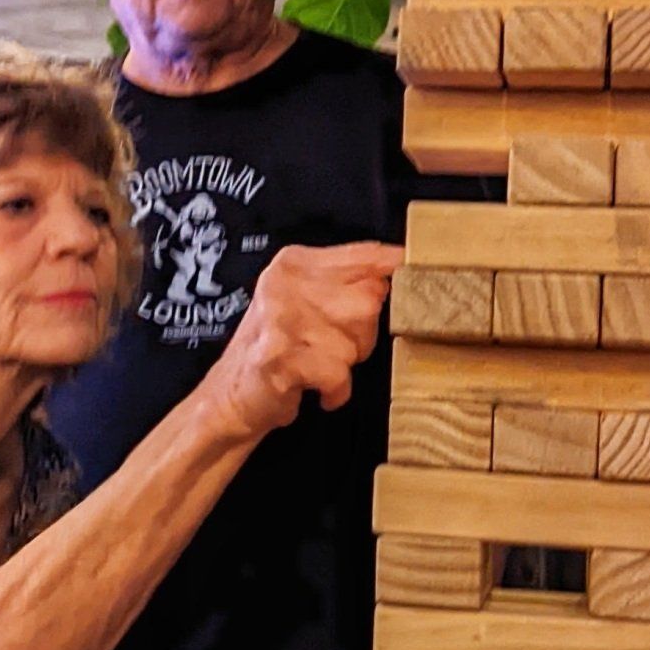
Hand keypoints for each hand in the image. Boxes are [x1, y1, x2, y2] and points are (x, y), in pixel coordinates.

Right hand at [204, 241, 401, 442]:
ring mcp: (279, 318)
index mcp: (296, 263)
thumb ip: (349, 282)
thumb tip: (401, 266)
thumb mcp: (309, 302)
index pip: (365, 255)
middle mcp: (284, 283)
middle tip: (334, 345)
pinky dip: (334, 390)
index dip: (396, 270)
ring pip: (355, 343)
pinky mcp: (279, 356)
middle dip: (362, 335)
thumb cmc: (279, 349)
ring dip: (344, 366)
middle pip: (368, 302)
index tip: (418, 278)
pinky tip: (316, 388)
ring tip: (317, 365)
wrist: (232, 394)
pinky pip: (337, 373)